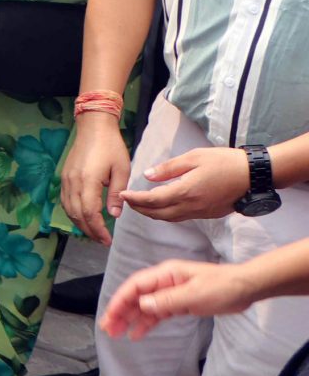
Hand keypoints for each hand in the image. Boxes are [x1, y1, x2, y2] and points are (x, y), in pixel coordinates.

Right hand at [60, 114, 131, 246]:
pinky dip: (73, 213)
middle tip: (102, 240)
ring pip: (68, 209)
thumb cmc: (111, 146)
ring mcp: (66, 180)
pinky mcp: (64, 177)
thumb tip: (114, 215)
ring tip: (94, 232)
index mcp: (88, 180)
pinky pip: (65, 201)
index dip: (97, 229)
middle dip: (89, 230)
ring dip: (80, 223)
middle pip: (77, 214)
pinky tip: (83, 217)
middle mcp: (73, 182)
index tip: (107, 239)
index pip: (89, 212)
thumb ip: (117, 194)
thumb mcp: (121, 170)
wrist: (93, 127)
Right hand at [102, 259, 258, 340]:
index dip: (120, 300)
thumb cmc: (222, 287)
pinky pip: (157, 314)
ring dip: (130, 319)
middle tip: (107, 329)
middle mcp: (164, 282)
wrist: (246, 288)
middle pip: (136, 296)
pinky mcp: (179, 304)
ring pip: (144, 307)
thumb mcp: (194, 295)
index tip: (110, 316)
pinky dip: (146, 323)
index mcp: (165, 274)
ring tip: (116, 334)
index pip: (135, 286)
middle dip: (120, 312)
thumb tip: (141, 305)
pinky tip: (137, 334)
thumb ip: (167, 300)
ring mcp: (171, 293)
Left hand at [120, 145, 251, 222]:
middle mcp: (192, 207)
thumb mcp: (194, 157)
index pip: (152, 200)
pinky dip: (167, 214)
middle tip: (127, 201)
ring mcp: (201, 213)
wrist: (254, 175)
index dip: (135, 199)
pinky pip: (182, 217)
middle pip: (158, 214)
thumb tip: (147, 175)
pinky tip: (163, 206)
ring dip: (153, 213)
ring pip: (170, 218)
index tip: (122, 195)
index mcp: (186, 192)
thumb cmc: (224, 162)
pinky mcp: (209, 214)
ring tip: (140, 205)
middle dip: (140, 209)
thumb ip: (169, 168)